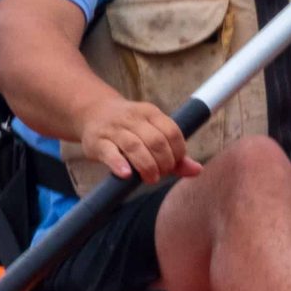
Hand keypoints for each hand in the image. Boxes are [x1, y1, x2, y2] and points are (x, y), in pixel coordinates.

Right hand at [74, 97, 203, 182]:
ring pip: (135, 146)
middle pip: (156, 141)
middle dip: (163, 162)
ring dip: (147, 165)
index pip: (172, 132)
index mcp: (150, 113)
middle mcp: (133, 118)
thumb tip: (197, 170)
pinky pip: (109, 152)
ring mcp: (114, 129)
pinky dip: (119, 164)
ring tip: (150, 178)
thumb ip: (174, 152)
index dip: (177, 152)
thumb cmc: (130, 128)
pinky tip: (127, 175)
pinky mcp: (97, 141)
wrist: (93, 112)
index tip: (173, 165)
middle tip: (160, 175)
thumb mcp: (152, 132)